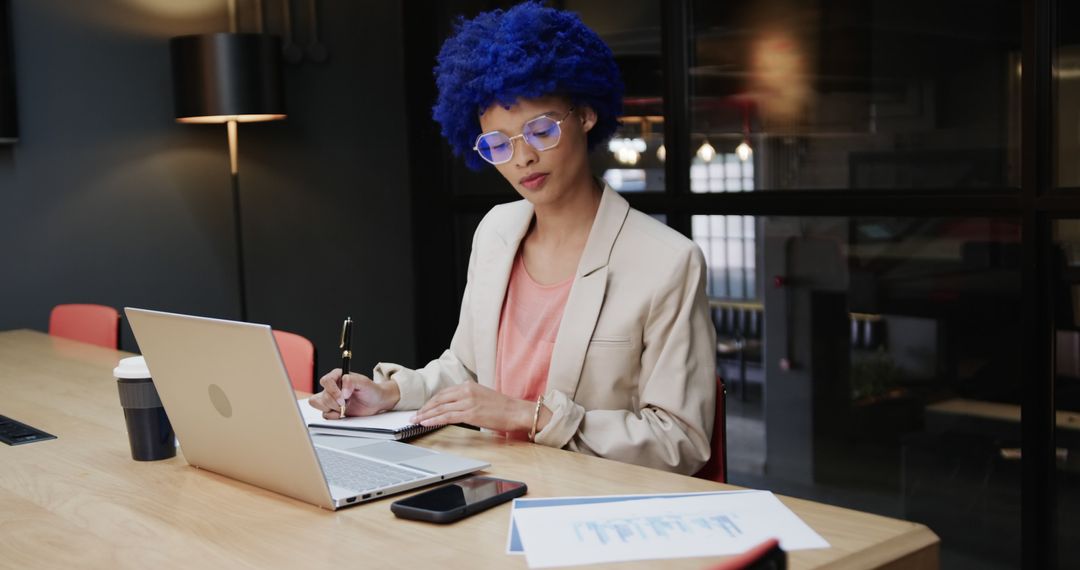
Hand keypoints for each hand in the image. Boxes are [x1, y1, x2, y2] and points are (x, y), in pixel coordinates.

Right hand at [308, 368, 399, 418]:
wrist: (376, 402)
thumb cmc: (371, 390)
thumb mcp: (364, 382)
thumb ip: (352, 381)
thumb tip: (343, 391)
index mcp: (338, 375)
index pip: (326, 381)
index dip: (333, 391)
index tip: (343, 398)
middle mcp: (332, 386)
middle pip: (323, 395)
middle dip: (335, 402)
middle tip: (346, 404)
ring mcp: (331, 398)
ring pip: (319, 404)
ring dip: (332, 408)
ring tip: (344, 408)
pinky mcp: (332, 409)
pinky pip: (324, 414)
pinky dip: (332, 416)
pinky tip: (341, 414)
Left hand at [410, 382, 533, 432]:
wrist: (516, 411)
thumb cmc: (502, 407)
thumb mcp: (482, 396)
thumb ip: (467, 398)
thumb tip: (453, 407)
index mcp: (468, 385)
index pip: (443, 393)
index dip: (431, 402)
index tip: (423, 408)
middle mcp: (466, 391)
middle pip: (439, 399)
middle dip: (425, 408)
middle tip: (414, 415)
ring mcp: (468, 402)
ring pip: (441, 408)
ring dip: (426, 415)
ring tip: (416, 421)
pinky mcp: (470, 413)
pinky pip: (447, 417)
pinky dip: (434, 420)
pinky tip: (426, 423)